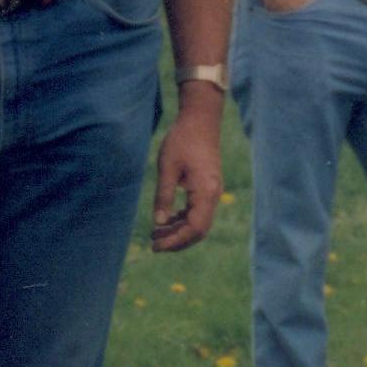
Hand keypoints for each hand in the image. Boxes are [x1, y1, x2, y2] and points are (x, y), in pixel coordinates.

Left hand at [150, 100, 222, 250]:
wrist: (200, 121)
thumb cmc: (182, 140)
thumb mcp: (167, 168)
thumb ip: (163, 196)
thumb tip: (158, 222)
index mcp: (205, 192)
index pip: (194, 228)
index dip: (176, 241)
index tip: (156, 246)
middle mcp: (213, 195)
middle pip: (199, 230)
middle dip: (177, 241)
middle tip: (154, 245)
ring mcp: (212, 192)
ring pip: (199, 223)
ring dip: (179, 231)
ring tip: (156, 234)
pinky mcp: (208, 188)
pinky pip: (198, 212)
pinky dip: (183, 220)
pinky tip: (167, 220)